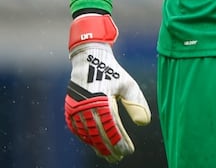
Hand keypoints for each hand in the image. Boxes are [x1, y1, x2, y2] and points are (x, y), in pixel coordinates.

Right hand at [64, 14, 151, 162]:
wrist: (89, 58)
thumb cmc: (112, 71)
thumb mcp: (128, 84)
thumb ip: (136, 103)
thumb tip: (144, 123)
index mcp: (102, 101)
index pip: (112, 129)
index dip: (120, 142)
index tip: (129, 150)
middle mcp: (87, 106)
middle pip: (99, 135)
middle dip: (110, 148)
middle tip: (119, 157)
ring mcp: (77, 108)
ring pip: (88, 134)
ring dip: (98, 146)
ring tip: (108, 155)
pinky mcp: (71, 108)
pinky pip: (78, 129)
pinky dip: (86, 138)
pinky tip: (94, 144)